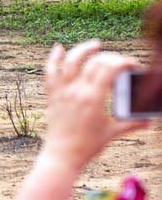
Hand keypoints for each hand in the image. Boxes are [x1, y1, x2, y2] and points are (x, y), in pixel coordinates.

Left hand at [40, 39, 147, 172]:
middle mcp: (76, 91)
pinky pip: (49, 72)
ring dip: (83, 49)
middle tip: (120, 60)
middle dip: (110, 57)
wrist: (62, 155)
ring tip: (96, 44)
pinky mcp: (52, 94)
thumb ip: (132, 123)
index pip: (109, 69)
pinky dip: (53, 58)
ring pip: (70, 62)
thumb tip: (149, 120)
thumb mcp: (113, 133)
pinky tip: (58, 47)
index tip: (132, 63)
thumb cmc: (88, 145)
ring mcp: (62, 91)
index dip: (123, 61)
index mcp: (93, 98)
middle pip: (94, 63)